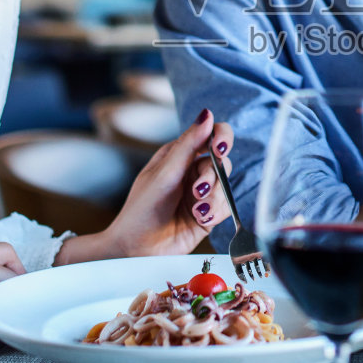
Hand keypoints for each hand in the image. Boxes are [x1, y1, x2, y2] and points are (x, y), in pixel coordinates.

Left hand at [60, 109, 233, 262]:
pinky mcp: (208, 214)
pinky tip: (200, 219)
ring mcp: (201, 193)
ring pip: (225, 186)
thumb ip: (188, 145)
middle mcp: (192, 171)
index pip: (210, 134)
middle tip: (197, 190)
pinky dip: (215, 213)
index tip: (219, 150)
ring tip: (196, 211)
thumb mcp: (164, 174)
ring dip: (213, 199)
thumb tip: (207, 114)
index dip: (221, 138)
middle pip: (221, 162)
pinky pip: (225, 207)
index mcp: (179, 154)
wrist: (136, 248)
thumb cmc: (142, 209)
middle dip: (212, 177)